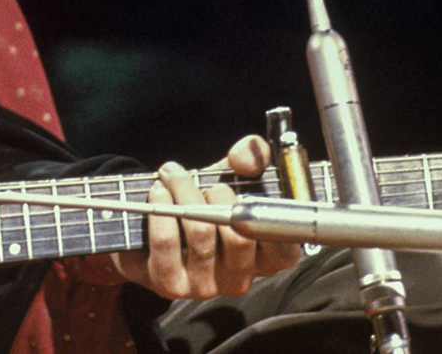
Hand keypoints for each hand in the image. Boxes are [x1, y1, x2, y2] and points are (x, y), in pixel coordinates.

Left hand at [113, 134, 300, 298]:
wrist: (155, 222)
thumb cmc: (204, 201)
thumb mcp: (234, 174)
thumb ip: (252, 156)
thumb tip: (245, 159)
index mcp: (263, 258)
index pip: (286, 251)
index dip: (268, 220)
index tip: (247, 193)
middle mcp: (239, 278)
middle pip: (239, 237)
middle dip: (219, 197)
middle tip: (205, 182)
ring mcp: (206, 286)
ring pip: (201, 234)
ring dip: (184, 194)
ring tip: (172, 176)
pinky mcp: (171, 284)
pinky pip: (167, 244)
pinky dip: (160, 211)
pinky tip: (158, 193)